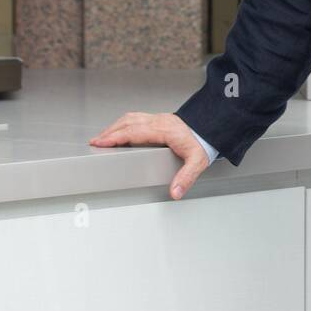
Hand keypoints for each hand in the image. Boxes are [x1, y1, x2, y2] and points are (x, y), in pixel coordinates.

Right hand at [89, 112, 207, 199]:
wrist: (215, 125)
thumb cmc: (205, 142)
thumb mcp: (198, 162)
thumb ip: (185, 178)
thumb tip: (175, 192)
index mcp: (164, 130)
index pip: (134, 132)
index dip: (115, 137)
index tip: (100, 143)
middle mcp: (159, 122)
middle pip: (128, 123)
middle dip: (109, 132)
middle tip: (95, 142)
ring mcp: (159, 119)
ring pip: (131, 118)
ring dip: (116, 127)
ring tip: (104, 138)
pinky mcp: (160, 119)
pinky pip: (137, 119)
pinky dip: (124, 125)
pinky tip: (122, 131)